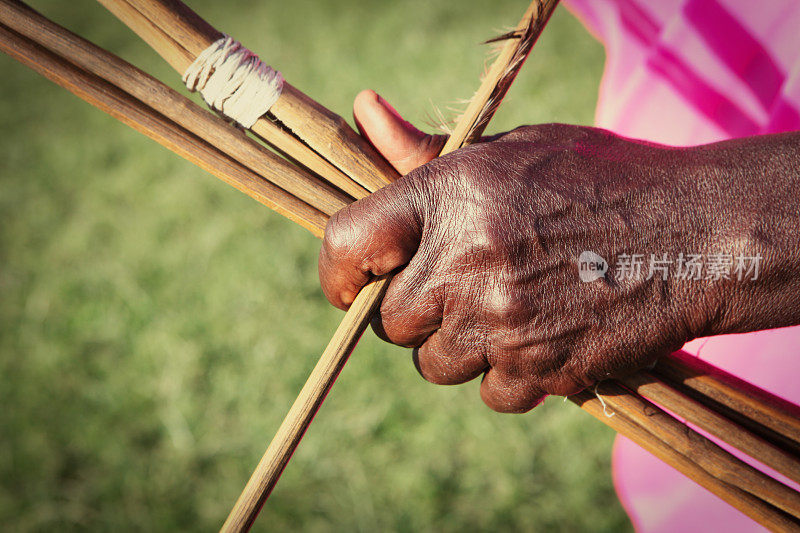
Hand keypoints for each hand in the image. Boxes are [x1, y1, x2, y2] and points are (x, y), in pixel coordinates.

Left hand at [319, 91, 799, 412]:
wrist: (694, 231)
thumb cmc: (596, 179)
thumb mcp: (508, 151)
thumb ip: (425, 152)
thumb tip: (363, 113)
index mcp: (449, 196)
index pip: (347, 242)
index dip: (337, 271)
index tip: (349, 285)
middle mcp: (464, 263)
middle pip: (390, 323)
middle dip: (414, 314)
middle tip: (456, 292)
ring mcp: (501, 323)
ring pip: (437, 365)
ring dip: (460, 347)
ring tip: (507, 310)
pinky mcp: (540, 369)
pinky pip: (492, 393)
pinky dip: (508, 376)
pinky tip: (540, 338)